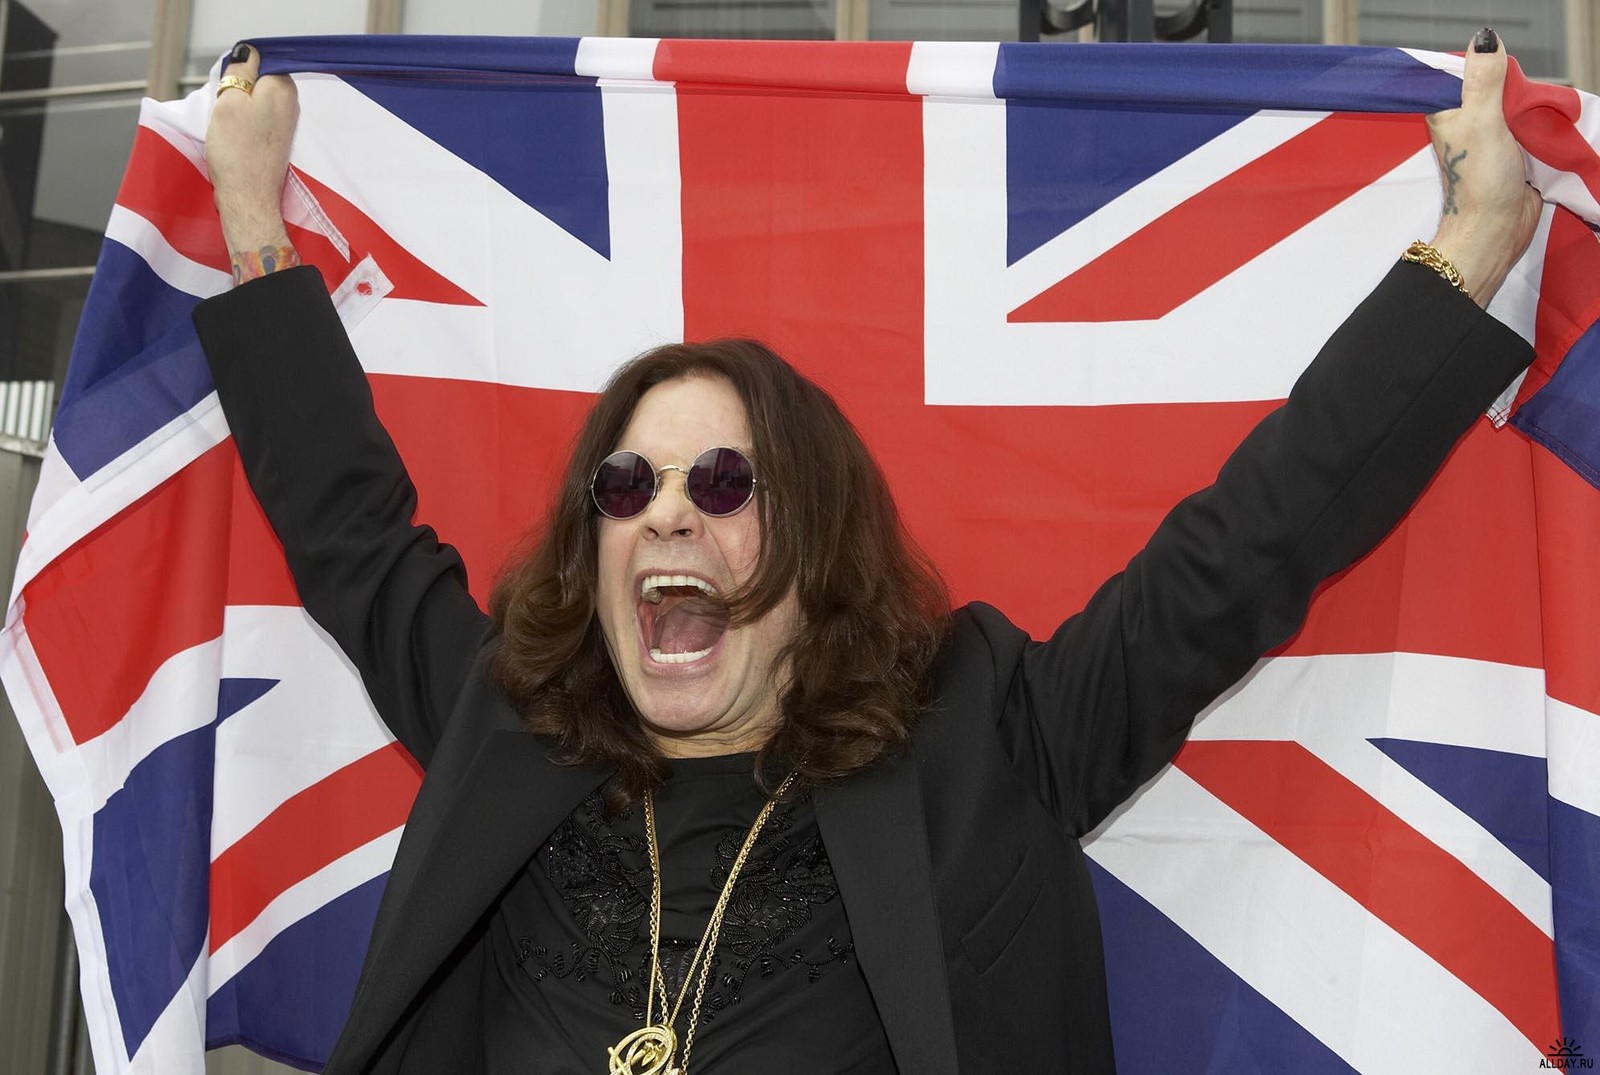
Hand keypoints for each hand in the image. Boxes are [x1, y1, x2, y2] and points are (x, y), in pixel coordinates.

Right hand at [206, 43, 299, 271]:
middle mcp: (291, 103)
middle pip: (258, 80)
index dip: (238, 70)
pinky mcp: (277, 139)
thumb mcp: (230, 100)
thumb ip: (240, 70)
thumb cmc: (237, 151)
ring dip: (239, 106)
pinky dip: (244, 122)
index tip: (228, 87)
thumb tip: (248, 51)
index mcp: (283, 87)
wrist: (247, 197)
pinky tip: (235, 134)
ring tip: (230, 124)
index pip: (260, 59)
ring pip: (255, 100)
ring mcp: (286, 123)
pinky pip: (257, 118)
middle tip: (225, 107)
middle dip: (238, 88)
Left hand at [1423, 29, 1542, 307]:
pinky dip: (1537, 124)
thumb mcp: (1481, 120)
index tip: (1500, 87)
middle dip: (1514, 89)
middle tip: (1516, 112)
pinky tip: (1543, 130)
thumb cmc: (1480, 180)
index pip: (1461, 71)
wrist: (1496, 229)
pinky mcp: (1510, 150)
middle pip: (1494, 85)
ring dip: (1528, 108)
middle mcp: (1463, 121)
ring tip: (1528, 127)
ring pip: (1513, 104)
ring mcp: (1488, 136)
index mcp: (1444, 111)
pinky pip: (1526, 125)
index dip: (1484, 69)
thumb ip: (1484, 80)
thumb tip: (1485, 39)